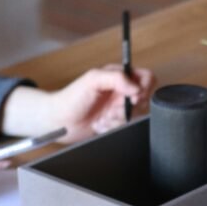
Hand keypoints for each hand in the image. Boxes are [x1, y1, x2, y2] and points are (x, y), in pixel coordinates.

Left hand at [0, 65, 155, 142]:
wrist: (60, 121)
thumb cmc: (71, 98)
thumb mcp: (92, 79)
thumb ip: (116, 78)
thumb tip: (136, 87)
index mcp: (118, 77)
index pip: (146, 78)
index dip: (145, 88)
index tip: (133, 97)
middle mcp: (121, 92)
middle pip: (143, 100)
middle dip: (127, 108)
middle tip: (112, 109)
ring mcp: (120, 108)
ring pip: (136, 116)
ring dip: (118, 119)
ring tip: (103, 117)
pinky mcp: (117, 123)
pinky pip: (127, 127)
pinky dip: (113, 127)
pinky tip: (101, 124)